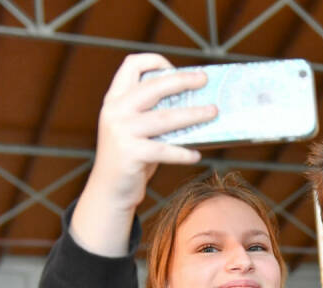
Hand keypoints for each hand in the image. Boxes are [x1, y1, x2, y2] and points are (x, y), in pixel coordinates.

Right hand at [72, 53, 217, 255]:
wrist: (109, 191)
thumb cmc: (132, 158)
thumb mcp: (136, 129)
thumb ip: (153, 113)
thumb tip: (196, 103)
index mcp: (115, 99)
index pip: (131, 65)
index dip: (155, 61)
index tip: (176, 69)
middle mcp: (116, 111)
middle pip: (153, 86)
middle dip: (182, 80)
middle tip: (204, 80)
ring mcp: (121, 131)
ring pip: (165, 118)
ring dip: (194, 114)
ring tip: (213, 112)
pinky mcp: (130, 153)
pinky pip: (165, 150)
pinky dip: (183, 153)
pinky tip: (196, 155)